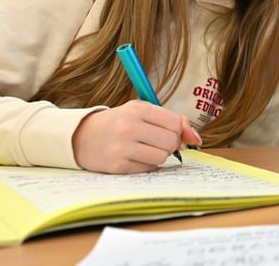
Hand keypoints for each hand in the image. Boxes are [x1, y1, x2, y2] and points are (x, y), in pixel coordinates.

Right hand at [72, 100, 201, 172]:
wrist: (82, 137)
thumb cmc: (119, 122)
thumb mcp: (142, 111)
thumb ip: (172, 120)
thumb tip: (196, 138)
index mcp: (137, 110)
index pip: (175, 123)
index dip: (179, 130)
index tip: (172, 132)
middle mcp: (129, 127)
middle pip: (171, 141)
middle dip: (170, 143)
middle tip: (157, 140)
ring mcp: (122, 148)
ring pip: (162, 156)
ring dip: (160, 155)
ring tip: (146, 148)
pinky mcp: (118, 166)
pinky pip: (149, 169)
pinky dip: (147, 164)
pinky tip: (135, 157)